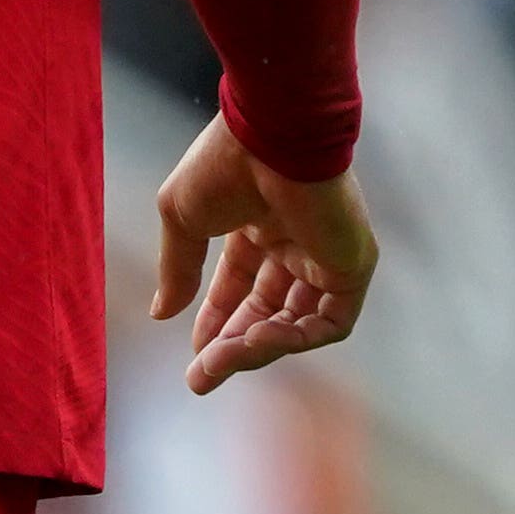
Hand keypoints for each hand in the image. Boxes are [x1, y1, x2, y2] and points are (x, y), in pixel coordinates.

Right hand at [152, 111, 377, 395]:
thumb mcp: (183, 218)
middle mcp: (296, 245)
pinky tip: (256, 340)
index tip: (192, 354)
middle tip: (202, 376)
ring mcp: (327, 258)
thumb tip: (161, 314)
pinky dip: (294, 339)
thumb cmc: (223, 166)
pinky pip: (329, 321)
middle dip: (232, 346)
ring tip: (220, 361)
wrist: (273, 137)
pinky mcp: (353, 268)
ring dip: (257, 348)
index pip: (240, 286)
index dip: (216, 320)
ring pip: (296, 323)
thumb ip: (179, 268)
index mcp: (258, 225)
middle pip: (266, 311)